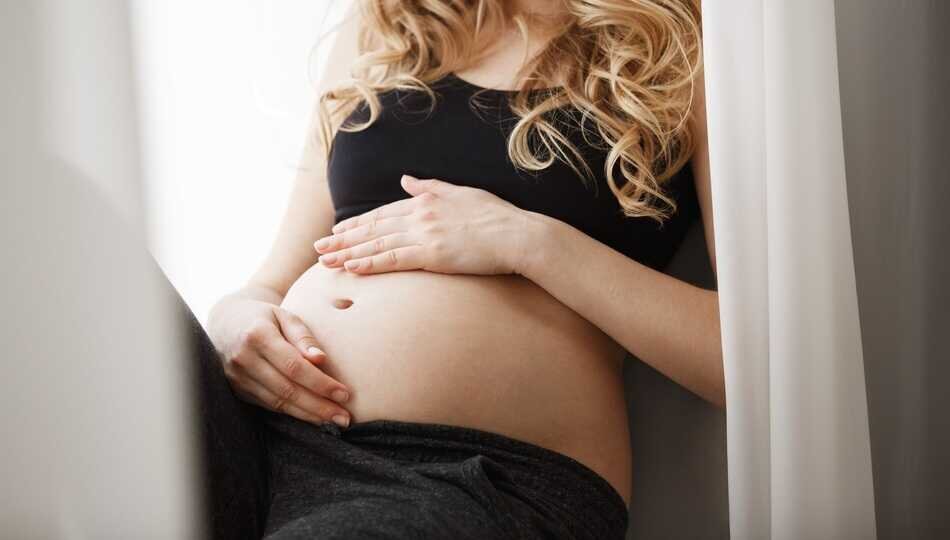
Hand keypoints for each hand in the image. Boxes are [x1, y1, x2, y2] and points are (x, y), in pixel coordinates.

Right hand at [211, 299, 351, 426]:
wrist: (225, 322)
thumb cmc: (263, 317)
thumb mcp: (285, 315)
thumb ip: (303, 336)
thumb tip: (321, 360)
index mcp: (257, 335)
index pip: (294, 366)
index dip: (320, 383)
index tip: (344, 393)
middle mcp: (244, 359)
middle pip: (287, 390)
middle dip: (319, 406)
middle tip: (344, 417)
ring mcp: (237, 378)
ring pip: (278, 403)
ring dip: (308, 415)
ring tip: (334, 420)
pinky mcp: (237, 390)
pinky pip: (269, 405)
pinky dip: (293, 413)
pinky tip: (312, 416)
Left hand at [314, 175, 534, 275]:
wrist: (517, 234)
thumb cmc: (497, 216)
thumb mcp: (461, 193)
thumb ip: (430, 187)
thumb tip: (406, 179)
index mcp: (426, 201)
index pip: (383, 213)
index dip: (357, 223)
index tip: (338, 231)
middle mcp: (420, 215)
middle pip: (372, 228)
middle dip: (343, 239)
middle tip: (318, 249)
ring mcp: (424, 234)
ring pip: (377, 244)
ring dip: (348, 254)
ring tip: (326, 262)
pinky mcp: (432, 255)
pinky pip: (393, 260)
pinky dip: (370, 264)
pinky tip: (352, 269)